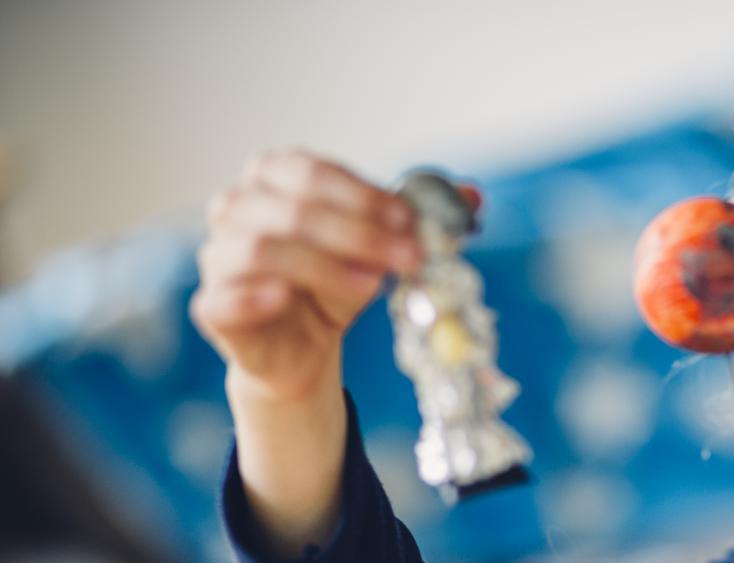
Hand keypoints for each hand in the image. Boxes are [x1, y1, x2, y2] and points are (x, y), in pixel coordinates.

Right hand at [191, 149, 422, 400]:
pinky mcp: (211, 306)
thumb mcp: (382, 248)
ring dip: (325, 265)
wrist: (305, 347)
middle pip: (294, 210)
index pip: (314, 172)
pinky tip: (290, 298)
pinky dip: (258, 295)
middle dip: (359, 233)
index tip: (410, 222)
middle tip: (408, 258)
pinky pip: (224, 297)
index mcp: (276, 177)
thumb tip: (473, 197)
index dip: (365, 196)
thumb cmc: (337, 282)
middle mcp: (238, 208)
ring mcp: (219, 256)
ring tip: (371, 287)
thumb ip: (420, 219)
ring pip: (263, 248)